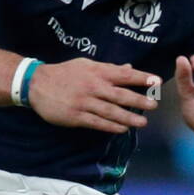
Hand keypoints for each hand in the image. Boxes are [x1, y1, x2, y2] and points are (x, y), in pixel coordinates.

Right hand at [27, 58, 159, 131]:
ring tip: (142, 123)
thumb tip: (129, 68)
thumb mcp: (86, 65)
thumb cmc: (64, 73)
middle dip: (139, 100)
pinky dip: (111, 127)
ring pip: (111, 111)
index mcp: (97, 72)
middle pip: (120, 95)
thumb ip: (108, 68)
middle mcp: (93, 86)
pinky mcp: (76, 116)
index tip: (157, 81)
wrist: (36, 84)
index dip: (141, 78)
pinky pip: (97, 123)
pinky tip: (122, 129)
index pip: (123, 74)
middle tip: (154, 106)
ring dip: (128, 117)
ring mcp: (85, 102)